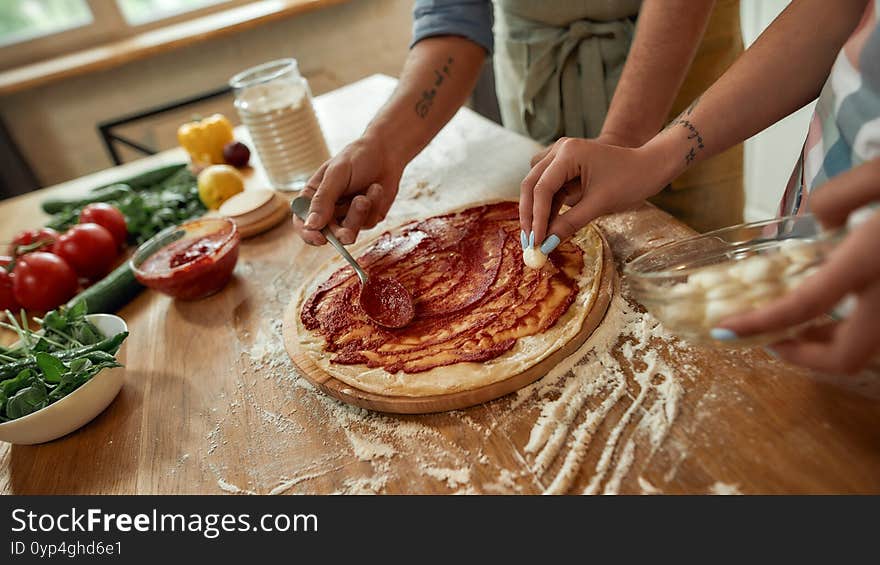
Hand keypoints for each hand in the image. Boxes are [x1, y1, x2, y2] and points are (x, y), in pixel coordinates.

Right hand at [293, 135, 403, 245]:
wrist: (386, 153)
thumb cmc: (357, 158)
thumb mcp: (336, 174)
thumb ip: (323, 199)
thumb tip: (310, 225)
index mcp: (312, 197)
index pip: (302, 222)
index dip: (308, 234)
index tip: (319, 238)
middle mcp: (328, 210)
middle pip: (327, 235)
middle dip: (339, 233)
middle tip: (348, 232)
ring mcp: (347, 217)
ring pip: (349, 233)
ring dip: (358, 215)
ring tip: (365, 196)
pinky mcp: (366, 219)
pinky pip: (368, 223)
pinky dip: (374, 206)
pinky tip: (376, 189)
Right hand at [520, 136, 674, 251]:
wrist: (650, 166)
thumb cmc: (630, 180)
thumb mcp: (599, 204)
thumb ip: (569, 223)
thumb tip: (546, 245)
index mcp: (568, 153)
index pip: (542, 188)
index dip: (537, 218)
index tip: (535, 242)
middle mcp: (559, 149)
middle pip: (531, 184)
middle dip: (529, 215)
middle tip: (528, 242)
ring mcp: (561, 155)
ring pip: (536, 186)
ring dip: (535, 211)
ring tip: (536, 237)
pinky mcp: (565, 166)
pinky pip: (548, 187)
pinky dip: (547, 206)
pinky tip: (547, 226)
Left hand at [716, 158, 879, 372]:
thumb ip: (839, 197)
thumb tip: (814, 223)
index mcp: (874, 262)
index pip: (802, 307)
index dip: (759, 324)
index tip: (725, 331)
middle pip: (848, 355)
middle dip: (805, 356)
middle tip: (775, 340)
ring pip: (871, 346)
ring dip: (836, 342)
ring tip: (807, 321)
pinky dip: (861, 324)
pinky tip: (849, 301)